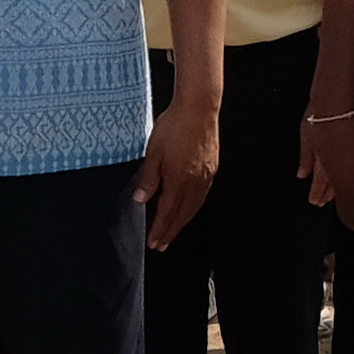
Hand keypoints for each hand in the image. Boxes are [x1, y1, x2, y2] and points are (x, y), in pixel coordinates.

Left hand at [136, 88, 221, 251]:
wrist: (199, 108)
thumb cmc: (173, 126)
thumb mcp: (154, 152)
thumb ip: (148, 178)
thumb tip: (140, 201)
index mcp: (178, 180)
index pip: (168, 213)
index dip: (160, 230)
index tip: (154, 243)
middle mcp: (195, 183)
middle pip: (183, 215)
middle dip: (171, 231)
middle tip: (162, 245)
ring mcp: (206, 176)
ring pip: (195, 207)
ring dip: (183, 222)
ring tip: (174, 231)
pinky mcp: (212, 167)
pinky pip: (203, 195)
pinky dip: (194, 207)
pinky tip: (190, 207)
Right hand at [304, 108, 353, 251]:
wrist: (334, 106)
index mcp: (352, 188)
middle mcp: (334, 181)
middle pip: (342, 207)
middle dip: (352, 217)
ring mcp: (320, 164)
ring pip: (323, 187)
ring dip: (326, 195)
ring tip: (321, 201)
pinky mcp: (310, 145)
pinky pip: (309, 164)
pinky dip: (309, 170)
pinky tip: (303, 173)